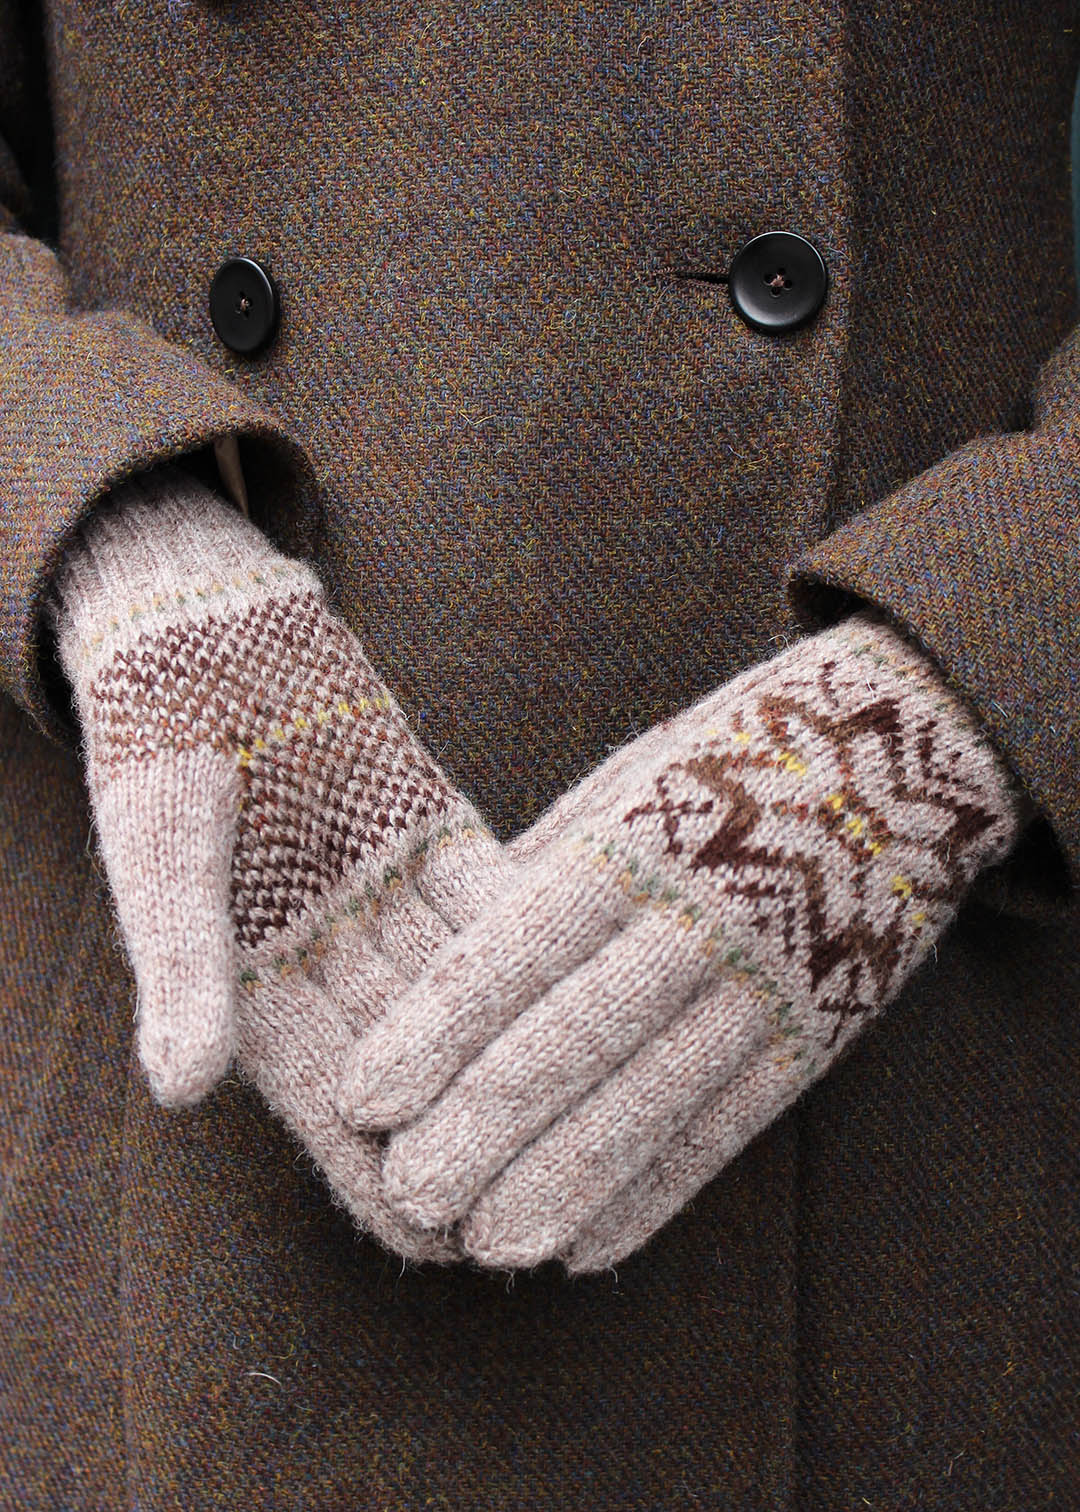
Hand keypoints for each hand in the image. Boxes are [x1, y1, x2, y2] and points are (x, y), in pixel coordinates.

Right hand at [47, 462, 513, 1262]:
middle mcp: (333, 951)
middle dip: (475, 1128)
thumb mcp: (163, 850)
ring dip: (521, 1049)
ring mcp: (390, 894)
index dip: (375, 1168)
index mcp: (254, 978)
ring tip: (592, 1114)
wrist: (209, 627)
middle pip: (414, 1061)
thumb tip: (181, 1091)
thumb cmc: (161, 735)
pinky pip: (495, 895)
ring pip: (466, 990)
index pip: (323, 1098)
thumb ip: (181, 965)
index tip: (441, 1240)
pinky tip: (603, 979)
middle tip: (546, 1203)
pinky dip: (541, 938)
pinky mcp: (436, 832)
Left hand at [335, 610, 1025, 1269]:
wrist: (905, 755)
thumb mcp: (630, 783)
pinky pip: (724, 1127)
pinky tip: (588, 1247)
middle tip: (411, 1194)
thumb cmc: (729, 758)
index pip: (520, 951)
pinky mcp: (814, 1038)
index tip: (365, 1098)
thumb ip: (548, 873)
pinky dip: (655, 1193)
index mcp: (639, 844)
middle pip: (574, 1041)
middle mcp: (700, 922)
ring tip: (487, 1243)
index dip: (437, 1032)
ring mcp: (767, 985)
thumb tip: (452, 966)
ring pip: (650, 1102)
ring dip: (563, 1181)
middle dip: (483, 1127)